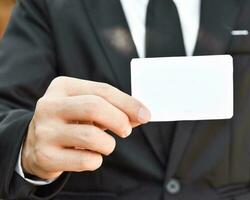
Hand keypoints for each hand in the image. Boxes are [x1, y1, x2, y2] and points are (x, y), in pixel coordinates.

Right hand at [21, 76, 150, 179]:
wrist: (35, 145)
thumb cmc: (70, 122)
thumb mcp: (87, 108)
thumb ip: (114, 108)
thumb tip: (142, 114)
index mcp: (62, 87)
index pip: (102, 90)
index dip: (128, 103)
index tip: (145, 114)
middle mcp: (49, 106)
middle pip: (95, 107)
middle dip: (119, 120)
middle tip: (126, 130)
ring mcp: (45, 131)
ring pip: (92, 136)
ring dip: (109, 144)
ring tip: (105, 145)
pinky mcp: (45, 155)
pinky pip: (86, 160)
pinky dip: (97, 160)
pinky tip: (90, 156)